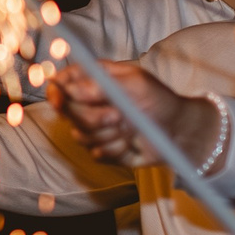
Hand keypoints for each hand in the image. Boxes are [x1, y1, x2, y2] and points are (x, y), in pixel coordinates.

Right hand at [45, 59, 214, 168]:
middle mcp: (90, 103)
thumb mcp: (136, 84)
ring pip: (81, 136)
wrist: (179, 133)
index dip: (55, 92)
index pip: (61, 83)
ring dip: (109, 135)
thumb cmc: (160, 101)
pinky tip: (131, 144)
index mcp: (95, 80)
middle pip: (67, 113)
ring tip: (131, 128)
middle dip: (93, 118)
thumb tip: (70, 90)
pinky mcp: (102, 149)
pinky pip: (95, 153)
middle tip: (118, 116)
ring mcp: (94, 128)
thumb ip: (101, 85)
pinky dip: (116, 150)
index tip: (59, 102)